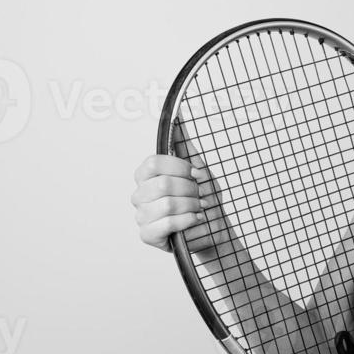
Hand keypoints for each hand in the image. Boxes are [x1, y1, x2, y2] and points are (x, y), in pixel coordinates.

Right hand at [131, 122, 234, 256]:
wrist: (214, 228)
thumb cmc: (203, 198)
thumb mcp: (198, 169)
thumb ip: (184, 146)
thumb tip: (178, 118)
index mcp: (146, 176)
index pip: (153, 163)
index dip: (179, 167)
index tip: (196, 173)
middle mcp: (139, 194)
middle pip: (162, 184)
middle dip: (189, 189)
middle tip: (200, 194)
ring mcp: (141, 215)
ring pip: (167, 204)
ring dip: (191, 205)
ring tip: (199, 207)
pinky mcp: (147, 235)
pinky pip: (166, 224)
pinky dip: (187, 220)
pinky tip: (195, 219)